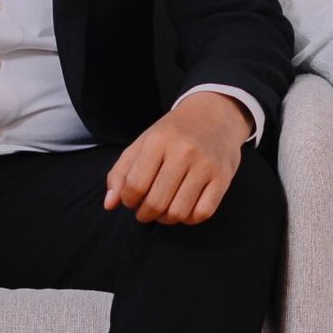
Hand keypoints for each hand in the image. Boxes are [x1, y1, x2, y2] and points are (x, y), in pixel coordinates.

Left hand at [103, 91, 249, 224]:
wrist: (214, 114)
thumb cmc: (173, 132)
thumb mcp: (143, 143)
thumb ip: (121, 173)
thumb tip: (109, 205)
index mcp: (158, 141)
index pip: (135, 185)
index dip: (128, 200)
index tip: (131, 199)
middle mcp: (183, 152)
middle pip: (156, 202)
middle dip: (145, 214)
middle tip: (145, 210)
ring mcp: (206, 165)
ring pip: (179, 212)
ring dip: (166, 219)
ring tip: (163, 211)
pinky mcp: (223, 177)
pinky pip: (203, 213)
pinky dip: (189, 219)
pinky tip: (184, 210)